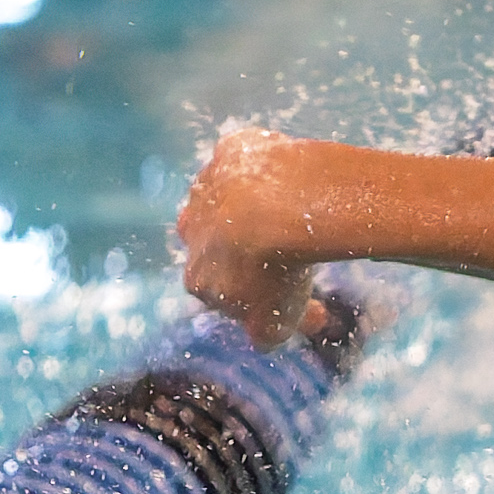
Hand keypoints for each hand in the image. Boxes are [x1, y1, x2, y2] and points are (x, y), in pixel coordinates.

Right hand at [177, 127, 334, 347]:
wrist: (282, 208)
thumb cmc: (279, 270)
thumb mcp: (277, 320)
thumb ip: (266, 333)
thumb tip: (263, 341)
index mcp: (198, 278)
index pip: (222, 293)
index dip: (260, 298)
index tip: (302, 297)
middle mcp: (191, 230)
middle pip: (219, 243)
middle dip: (251, 252)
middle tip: (294, 256)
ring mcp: (208, 188)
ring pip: (228, 199)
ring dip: (255, 208)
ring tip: (301, 217)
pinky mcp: (230, 152)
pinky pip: (246, 159)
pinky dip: (265, 166)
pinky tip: (294, 174)